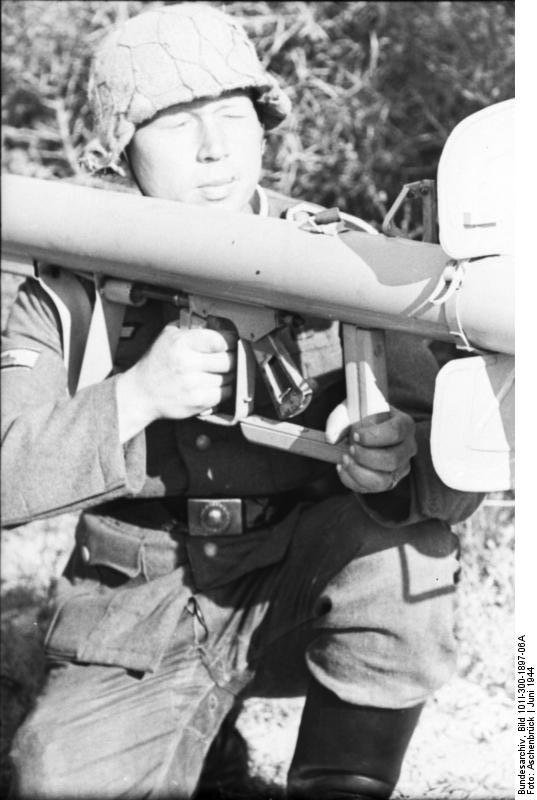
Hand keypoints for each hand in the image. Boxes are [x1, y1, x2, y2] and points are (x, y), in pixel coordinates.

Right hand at [116, 324, 235, 441]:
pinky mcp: (197, 402)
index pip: (220, 340)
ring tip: (216, 372)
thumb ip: (192, 327)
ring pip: (229, 377)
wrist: (141, 392)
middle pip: (228, 360)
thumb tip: (219, 324)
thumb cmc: (157, 362)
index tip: (229, 343)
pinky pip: (224, 393)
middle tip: (225, 358)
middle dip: (230, 358)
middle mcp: (187, 363)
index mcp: (181, 343)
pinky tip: (213, 385)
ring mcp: (193, 384)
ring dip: (227, 375)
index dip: (229, 341)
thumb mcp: (169, 335)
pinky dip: (223, 389)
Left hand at [326, 400, 416, 493]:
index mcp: (404, 424)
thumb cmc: (361, 414)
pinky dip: (352, 480)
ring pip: (383, 480)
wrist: (363, 427)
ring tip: (344, 459)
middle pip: (392, 460)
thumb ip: (340, 419)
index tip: (355, 434)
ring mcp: (400, 467)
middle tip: (350, 448)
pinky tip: (341, 467)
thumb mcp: (351, 408)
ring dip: (358, 472)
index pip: (395, 432)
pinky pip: (370, 489)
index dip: (373, 436)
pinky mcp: (387, 482)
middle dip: (365, 456)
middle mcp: (407, 448)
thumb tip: (332, 439)